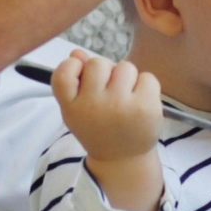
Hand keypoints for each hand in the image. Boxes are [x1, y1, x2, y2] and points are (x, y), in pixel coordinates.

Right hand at [51, 51, 163, 210]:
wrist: (123, 159)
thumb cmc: (98, 127)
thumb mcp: (79, 108)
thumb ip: (76, 80)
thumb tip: (77, 52)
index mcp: (72, 108)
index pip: (64, 72)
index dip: (73, 66)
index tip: (81, 75)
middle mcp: (94, 106)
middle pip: (98, 63)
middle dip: (105, 72)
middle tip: (108, 92)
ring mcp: (121, 106)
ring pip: (124, 67)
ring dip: (127, 78)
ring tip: (125, 98)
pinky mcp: (146, 107)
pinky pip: (147, 77)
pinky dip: (146, 86)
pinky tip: (140, 102)